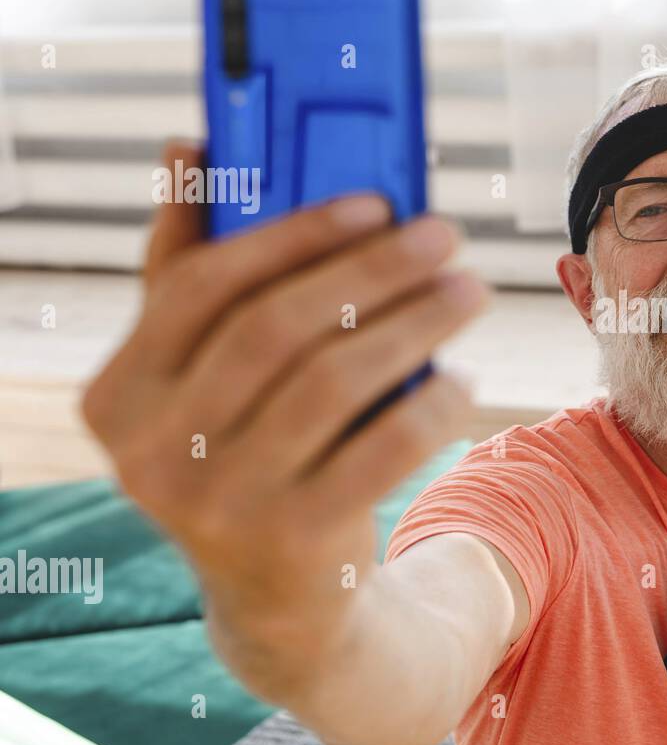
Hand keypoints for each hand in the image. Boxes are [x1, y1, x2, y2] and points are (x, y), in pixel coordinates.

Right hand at [81, 141, 489, 669]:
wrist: (277, 598)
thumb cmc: (245, 451)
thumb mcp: (203, 376)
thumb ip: (190, 268)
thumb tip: (191, 147)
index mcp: (120, 394)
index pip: (199, 288)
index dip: (290, 234)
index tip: (373, 200)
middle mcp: (152, 452)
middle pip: (274, 329)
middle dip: (372, 271)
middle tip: (442, 236)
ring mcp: (218, 504)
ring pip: (333, 384)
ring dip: (415, 324)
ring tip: (468, 291)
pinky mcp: (293, 542)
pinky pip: (380, 450)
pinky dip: (431, 404)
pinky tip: (463, 375)